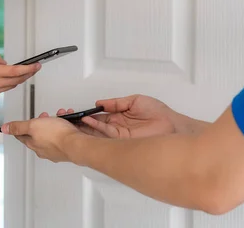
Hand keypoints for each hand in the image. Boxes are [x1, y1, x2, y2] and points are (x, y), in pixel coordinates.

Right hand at [0, 50, 40, 99]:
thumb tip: (4, 63)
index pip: (16, 71)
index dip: (29, 69)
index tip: (37, 65)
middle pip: (17, 80)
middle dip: (28, 74)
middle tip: (34, 68)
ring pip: (11, 86)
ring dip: (19, 79)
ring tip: (24, 72)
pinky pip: (2, 89)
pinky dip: (8, 83)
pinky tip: (8, 78)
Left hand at [0, 116, 81, 162]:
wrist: (76, 144)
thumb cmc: (57, 136)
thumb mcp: (33, 125)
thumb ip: (18, 127)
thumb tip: (4, 129)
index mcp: (33, 144)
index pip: (21, 136)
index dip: (21, 128)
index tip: (21, 124)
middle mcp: (43, 149)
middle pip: (38, 134)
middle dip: (41, 122)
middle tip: (45, 116)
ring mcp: (55, 150)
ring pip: (52, 133)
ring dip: (55, 122)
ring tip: (60, 116)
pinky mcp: (66, 149)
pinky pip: (63, 135)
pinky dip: (65, 126)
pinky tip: (69, 122)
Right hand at [51, 95, 178, 138]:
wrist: (172, 126)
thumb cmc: (159, 114)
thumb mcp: (135, 101)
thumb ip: (116, 103)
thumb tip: (101, 103)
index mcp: (120, 116)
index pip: (100, 115)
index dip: (88, 114)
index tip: (78, 112)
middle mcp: (117, 126)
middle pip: (95, 125)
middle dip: (83, 122)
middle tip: (71, 118)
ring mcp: (119, 135)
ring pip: (98, 132)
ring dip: (86, 127)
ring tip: (75, 121)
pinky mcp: (122, 142)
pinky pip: (106, 136)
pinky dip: (96, 130)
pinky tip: (87, 124)